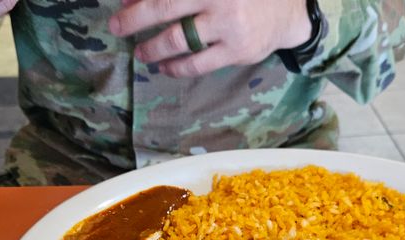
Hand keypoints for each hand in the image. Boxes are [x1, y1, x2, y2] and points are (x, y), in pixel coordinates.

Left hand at [109, 0, 311, 77]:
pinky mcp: (238, 51)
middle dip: (135, 18)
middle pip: (166, 6)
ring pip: (179, 38)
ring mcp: (229, 25)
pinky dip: (176, 67)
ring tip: (141, 52)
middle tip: (116, 27)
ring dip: (154, 47)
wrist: (288, 11)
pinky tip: (165, 66)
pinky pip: (198, 64)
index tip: (121, 1)